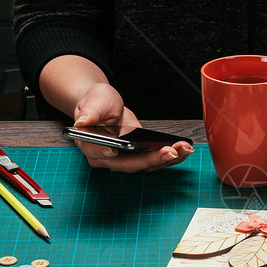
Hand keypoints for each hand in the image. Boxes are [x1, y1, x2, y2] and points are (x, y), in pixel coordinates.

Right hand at [72, 83, 193, 172]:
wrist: (105, 107)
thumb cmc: (97, 104)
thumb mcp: (94, 101)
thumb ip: (89, 111)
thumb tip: (82, 122)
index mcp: (90, 144)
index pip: (97, 154)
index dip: (106, 154)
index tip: (117, 150)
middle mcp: (106, 158)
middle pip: (128, 164)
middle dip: (152, 159)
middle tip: (171, 151)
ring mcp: (124, 160)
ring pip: (145, 165)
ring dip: (168, 159)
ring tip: (185, 149)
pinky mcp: (138, 158)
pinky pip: (154, 161)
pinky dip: (171, 156)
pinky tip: (184, 149)